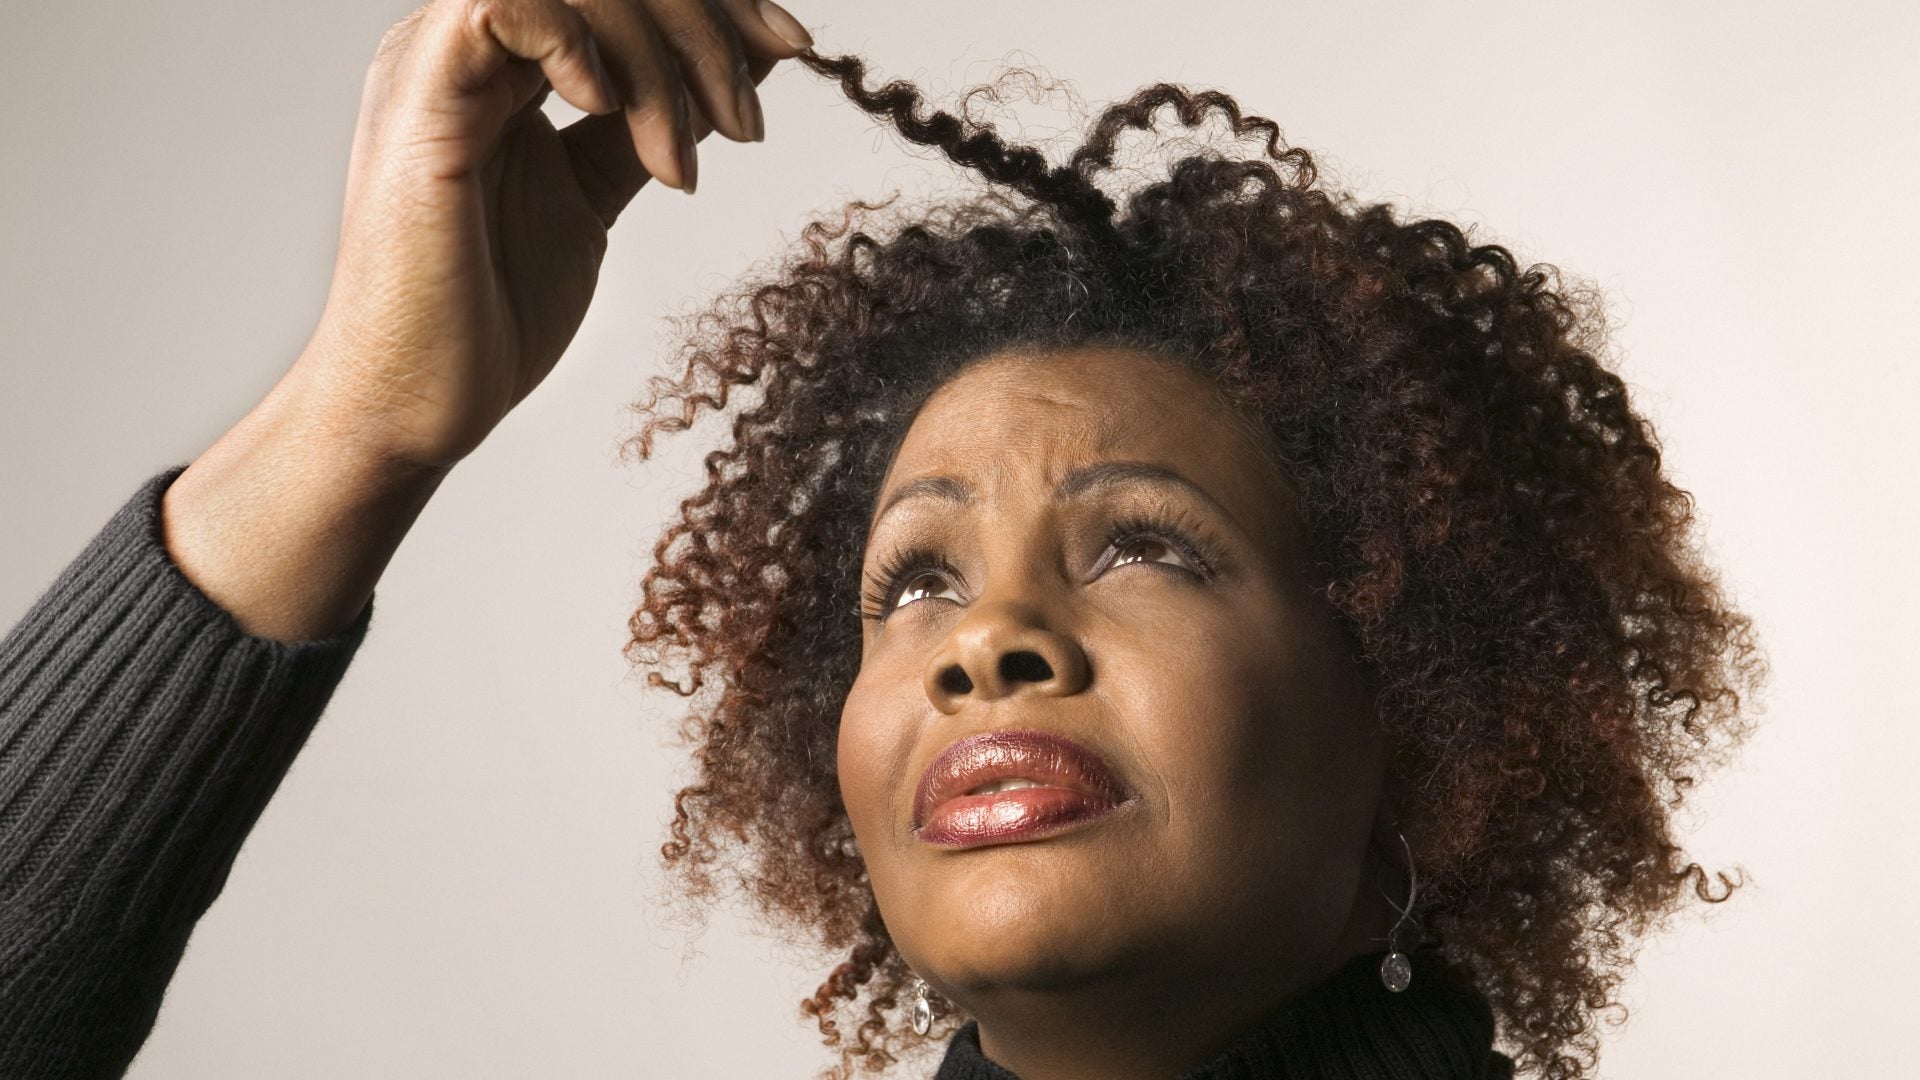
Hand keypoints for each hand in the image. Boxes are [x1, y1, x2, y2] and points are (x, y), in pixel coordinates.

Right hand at [298, 0, 812, 470]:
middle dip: (703, 28)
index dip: (715, 2)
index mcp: (508, 60)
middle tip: (746, 122)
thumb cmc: (495, 314)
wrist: (416, 403)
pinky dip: (577, 43)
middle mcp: (469, 45)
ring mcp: (436, 63)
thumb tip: (756, 51)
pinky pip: (501, 5)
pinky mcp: (420, 99)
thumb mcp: (602, 192)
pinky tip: (607, 114)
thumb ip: (660, 114)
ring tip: (677, 166)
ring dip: (658, 57)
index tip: (792, 46)